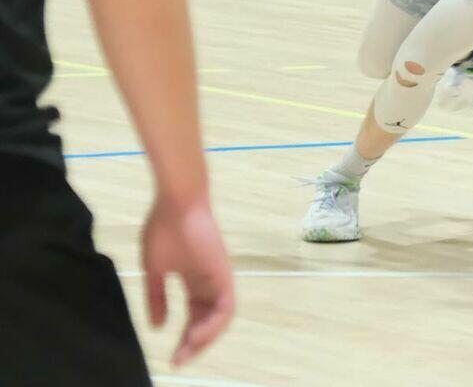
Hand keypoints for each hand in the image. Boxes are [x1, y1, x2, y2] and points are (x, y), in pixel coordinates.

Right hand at [142, 195, 234, 366]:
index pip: (194, 315)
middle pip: (208, 320)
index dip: (185, 336)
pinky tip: (195, 335)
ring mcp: (219, 277)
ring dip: (205, 338)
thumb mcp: (154, 270)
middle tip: (178, 361)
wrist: (176, 203)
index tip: (171, 356)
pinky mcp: (223, 273)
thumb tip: (157, 326)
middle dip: (194, 343)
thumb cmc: (164, 229)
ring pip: (220, 317)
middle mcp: (210, 282)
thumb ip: (156, 297)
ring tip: (187, 352)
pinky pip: (226, 306)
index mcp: (194, 280)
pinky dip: (214, 324)